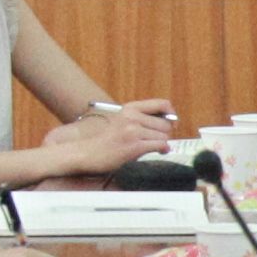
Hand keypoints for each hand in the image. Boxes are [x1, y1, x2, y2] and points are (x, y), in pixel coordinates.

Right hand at [29, 107, 169, 183]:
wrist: (84, 153)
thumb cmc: (102, 142)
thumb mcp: (120, 122)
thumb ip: (140, 120)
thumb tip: (166, 126)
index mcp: (130, 108)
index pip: (162, 104)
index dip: (171, 114)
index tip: (172, 123)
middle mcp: (132, 117)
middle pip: (166, 124)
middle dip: (166, 134)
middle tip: (158, 141)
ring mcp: (132, 131)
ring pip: (164, 136)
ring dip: (162, 144)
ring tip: (152, 148)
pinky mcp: (133, 146)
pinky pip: (160, 145)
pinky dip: (162, 150)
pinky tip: (158, 152)